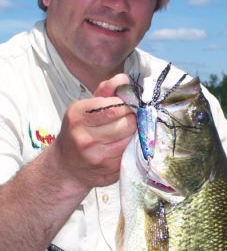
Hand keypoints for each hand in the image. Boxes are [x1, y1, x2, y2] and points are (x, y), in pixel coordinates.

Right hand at [51, 74, 135, 189]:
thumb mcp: (86, 107)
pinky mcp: (110, 171)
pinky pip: (131, 153)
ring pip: (131, 139)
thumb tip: (125, 80)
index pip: (115, 107)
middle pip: (127, 123)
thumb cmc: (80, 131)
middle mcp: (85, 138)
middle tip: (129, 118)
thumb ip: (106, 91)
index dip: (127, 105)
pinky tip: (124, 144)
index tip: (127, 105)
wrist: (67, 167)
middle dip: (133, 119)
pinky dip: (132, 147)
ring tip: (126, 131)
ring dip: (134, 133)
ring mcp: (98, 157)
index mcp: (78, 116)